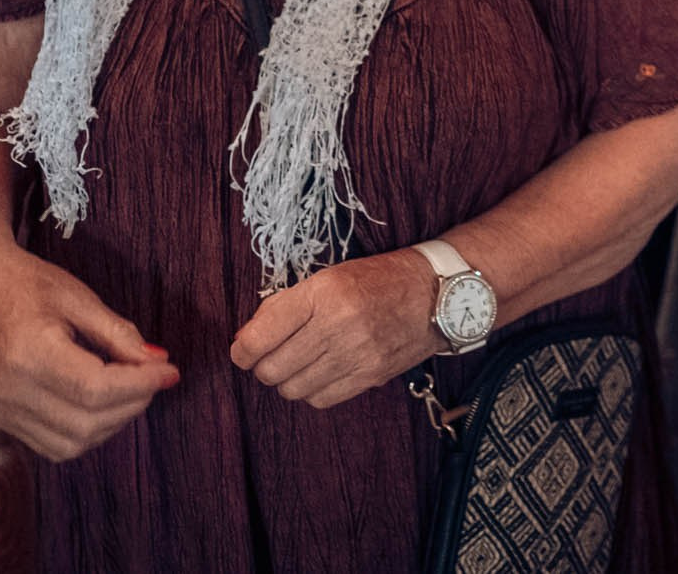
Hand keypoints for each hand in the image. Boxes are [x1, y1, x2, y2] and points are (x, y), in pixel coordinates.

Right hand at [0, 248, 178, 461]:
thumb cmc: (26, 285)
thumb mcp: (78, 298)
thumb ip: (119, 334)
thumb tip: (158, 362)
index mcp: (28, 354)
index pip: (96, 389)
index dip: (142, 384)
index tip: (170, 370)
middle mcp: (10, 391)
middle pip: (87, 422)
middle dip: (134, 403)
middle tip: (155, 376)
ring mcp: (2, 410)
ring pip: (73, 443)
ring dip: (114, 422)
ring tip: (132, 387)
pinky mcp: (3, 419)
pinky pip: (54, 446)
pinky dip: (89, 432)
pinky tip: (105, 403)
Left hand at [230, 249, 440, 409]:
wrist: (435, 293)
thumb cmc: (378, 279)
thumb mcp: (329, 277)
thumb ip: (285, 306)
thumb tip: (245, 340)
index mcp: (324, 292)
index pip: (260, 337)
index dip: (242, 350)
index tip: (244, 349)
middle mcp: (339, 324)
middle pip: (272, 369)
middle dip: (263, 366)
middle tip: (272, 355)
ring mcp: (357, 354)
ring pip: (293, 389)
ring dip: (288, 380)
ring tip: (300, 362)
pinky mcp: (371, 376)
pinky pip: (320, 399)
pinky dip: (313, 390)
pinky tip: (322, 372)